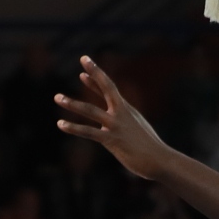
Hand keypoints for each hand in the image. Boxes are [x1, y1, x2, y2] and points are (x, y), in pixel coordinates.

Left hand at [55, 59, 175, 179]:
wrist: (161, 160)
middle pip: (106, 87)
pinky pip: (89, 132)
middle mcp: (121, 113)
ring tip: (57, 98)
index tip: (83, 70)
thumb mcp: (138, 130)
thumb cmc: (150, 148)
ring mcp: (116, 125)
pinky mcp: (112, 139)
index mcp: (127, 110)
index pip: (109, 89)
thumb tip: (115, 128)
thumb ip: (125, 124)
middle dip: (94, 72)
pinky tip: (61, 124)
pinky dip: (73, 128)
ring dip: (72, 103)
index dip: (96, 78)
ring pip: (90, 110)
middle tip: (82, 58)